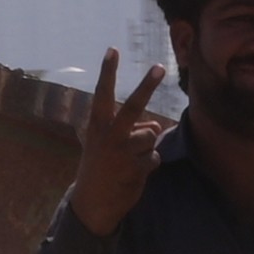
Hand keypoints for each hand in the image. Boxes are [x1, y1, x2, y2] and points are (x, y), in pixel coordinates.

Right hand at [69, 48, 169, 232]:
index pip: (103, 94)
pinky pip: (154, 157)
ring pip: (151, 135)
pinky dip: (149, 164)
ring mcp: (123, 152)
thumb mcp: (104, 144)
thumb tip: (156, 125)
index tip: (113, 50)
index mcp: (97, 126)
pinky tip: (133, 173)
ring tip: (129, 160)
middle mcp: (109, 135)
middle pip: (134, 106)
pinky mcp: (136, 168)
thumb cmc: (100, 167)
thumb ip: (128, 130)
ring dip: (147, 146)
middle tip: (160, 67)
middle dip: (147, 85)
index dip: (108, 71)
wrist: (93, 203)